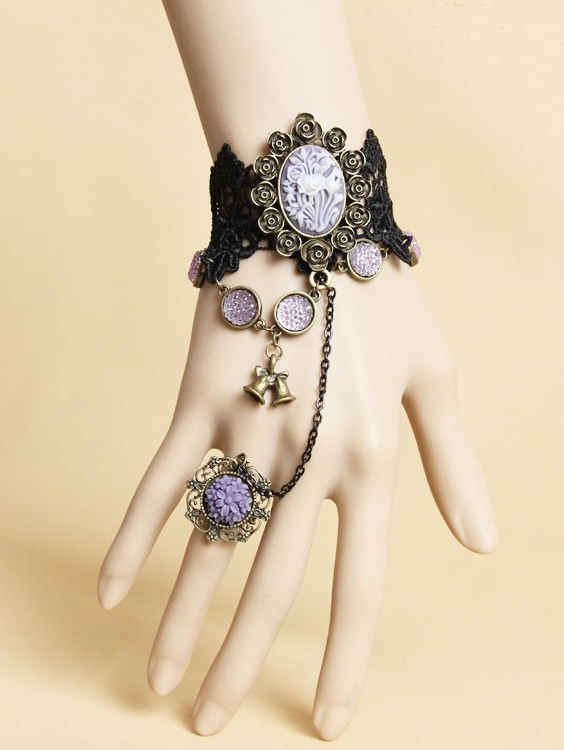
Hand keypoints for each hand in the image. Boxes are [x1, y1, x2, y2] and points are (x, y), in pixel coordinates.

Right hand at [98, 250, 497, 739]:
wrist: (314, 218)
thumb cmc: (381, 298)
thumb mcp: (437, 374)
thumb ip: (454, 464)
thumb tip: (482, 546)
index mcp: (372, 458)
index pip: (359, 585)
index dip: (346, 661)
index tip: (325, 722)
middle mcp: (310, 454)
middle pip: (272, 583)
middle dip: (240, 662)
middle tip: (208, 726)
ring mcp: (249, 425)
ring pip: (210, 543)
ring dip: (181, 620)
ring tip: (156, 683)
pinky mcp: (199, 397)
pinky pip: (159, 478)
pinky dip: (135, 534)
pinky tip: (112, 590)